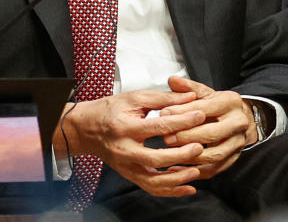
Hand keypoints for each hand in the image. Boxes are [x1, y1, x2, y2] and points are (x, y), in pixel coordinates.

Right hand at [55, 89, 206, 196]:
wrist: (86, 128)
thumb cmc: (110, 110)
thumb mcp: (134, 98)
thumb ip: (163, 98)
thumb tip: (190, 97)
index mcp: (125, 127)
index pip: (158, 126)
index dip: (182, 121)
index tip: (200, 116)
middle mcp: (124, 149)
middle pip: (155, 158)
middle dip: (180, 155)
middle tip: (199, 147)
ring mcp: (126, 166)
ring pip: (153, 180)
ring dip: (177, 178)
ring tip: (196, 171)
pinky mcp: (129, 175)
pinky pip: (151, 188)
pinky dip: (170, 190)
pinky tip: (187, 186)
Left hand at [159, 76, 256, 178]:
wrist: (240, 118)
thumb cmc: (218, 105)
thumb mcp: (205, 92)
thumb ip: (188, 88)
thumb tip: (172, 80)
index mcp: (230, 102)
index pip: (204, 108)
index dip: (182, 112)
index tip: (163, 114)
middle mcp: (238, 123)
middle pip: (212, 133)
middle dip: (187, 136)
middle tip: (166, 137)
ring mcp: (238, 143)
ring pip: (215, 154)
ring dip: (191, 156)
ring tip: (171, 154)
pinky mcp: (234, 158)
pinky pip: (215, 169)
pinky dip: (196, 171)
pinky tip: (178, 168)